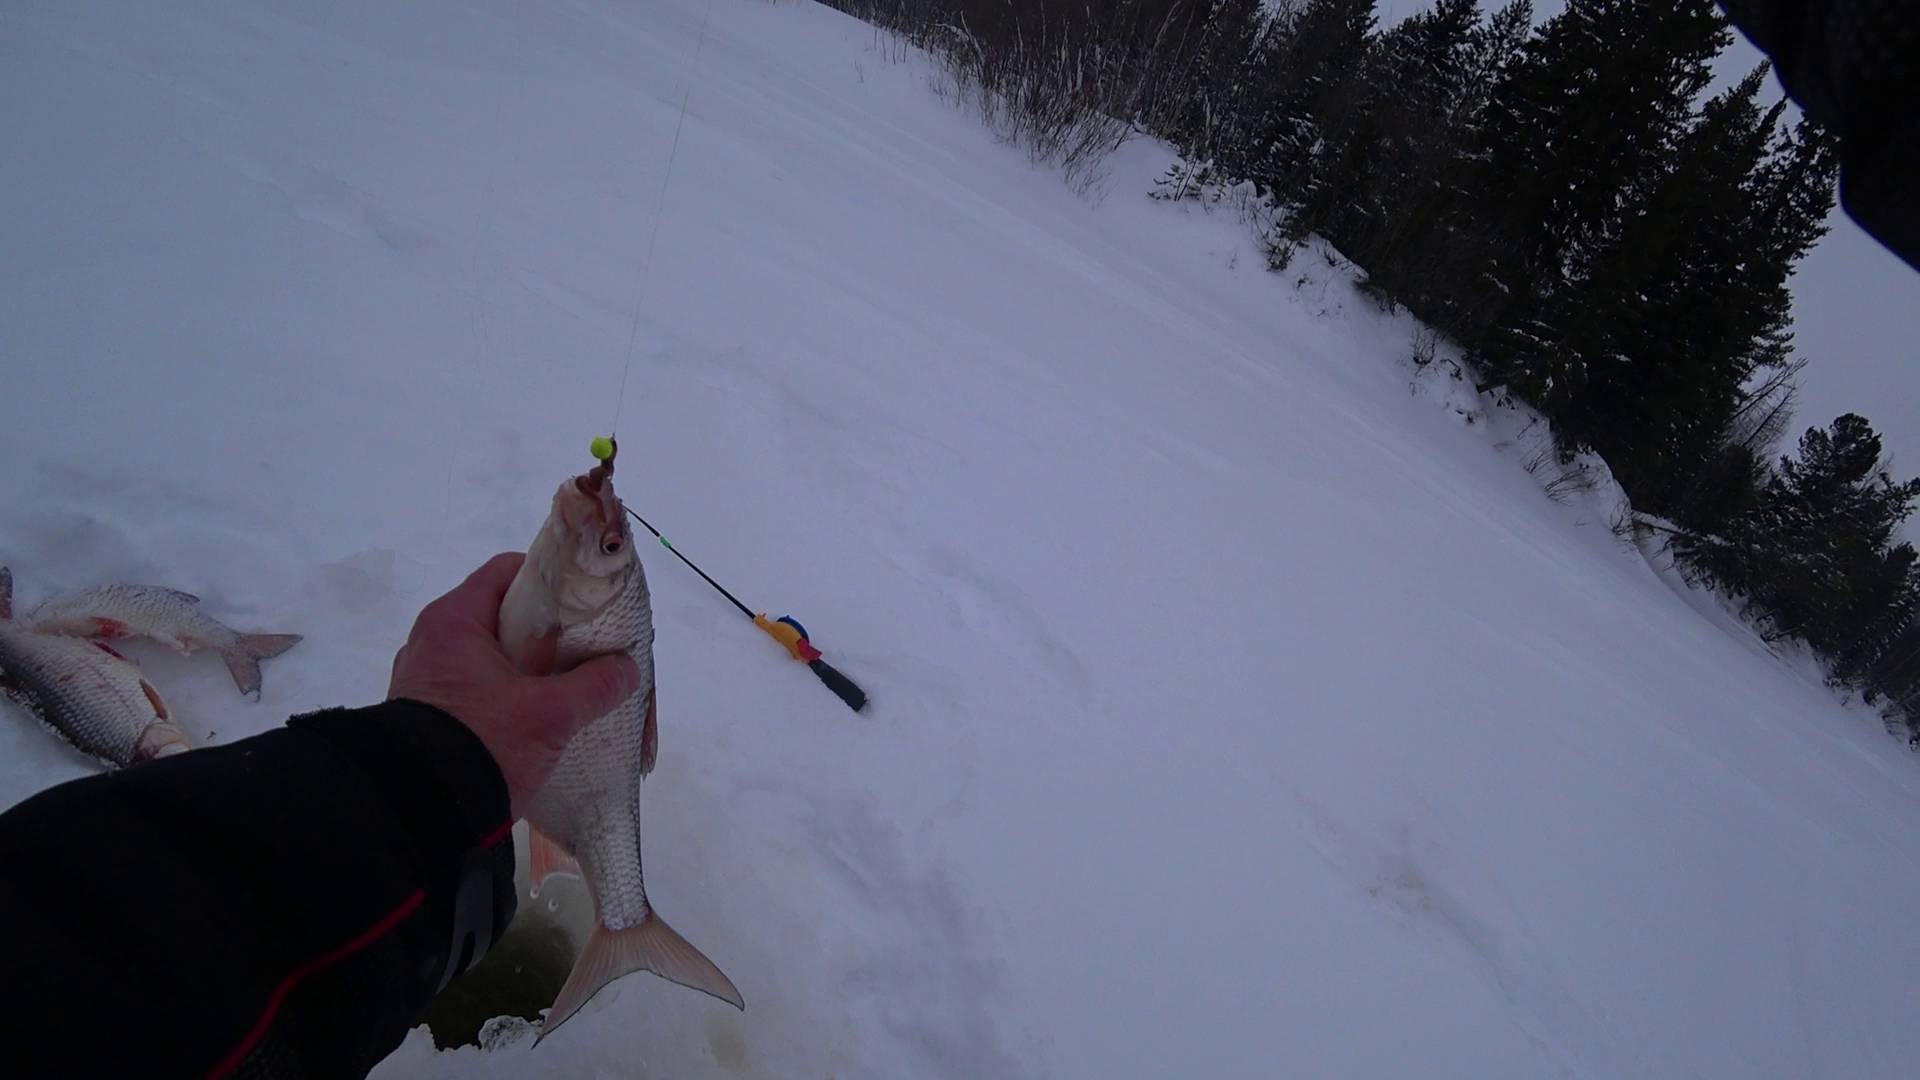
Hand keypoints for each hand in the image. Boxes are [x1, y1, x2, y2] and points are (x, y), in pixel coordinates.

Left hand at [388, 552, 639, 817]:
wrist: (419, 812)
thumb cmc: (482, 743)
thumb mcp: (549, 715)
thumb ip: (594, 686)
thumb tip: (627, 668)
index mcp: (453, 621)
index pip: (506, 571)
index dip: (550, 579)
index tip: (585, 601)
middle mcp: (432, 641)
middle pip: (500, 615)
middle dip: (545, 629)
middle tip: (584, 648)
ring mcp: (426, 679)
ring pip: (488, 655)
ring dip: (527, 666)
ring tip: (565, 685)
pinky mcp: (427, 715)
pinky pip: (475, 687)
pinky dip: (506, 693)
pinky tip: (535, 716)